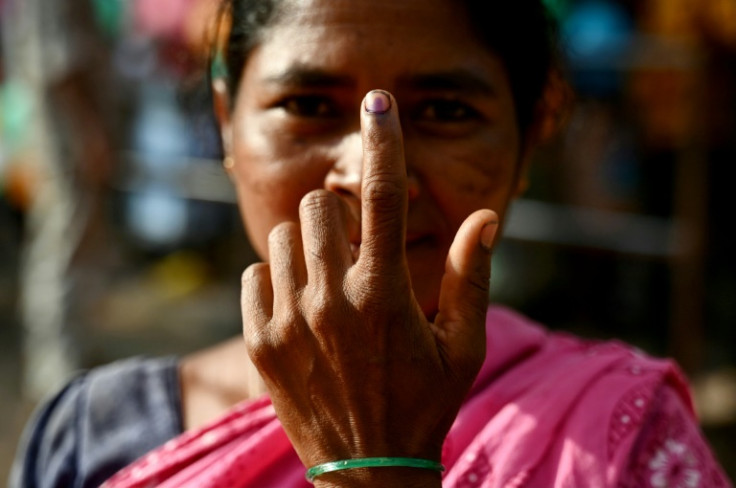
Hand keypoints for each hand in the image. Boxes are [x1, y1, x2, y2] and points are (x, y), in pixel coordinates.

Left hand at [241, 90, 497, 486]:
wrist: (368, 472)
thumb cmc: (426, 403)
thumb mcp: (463, 344)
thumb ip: (473, 275)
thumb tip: (486, 215)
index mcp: (387, 294)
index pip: (387, 198)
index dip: (385, 142)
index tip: (378, 102)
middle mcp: (333, 300)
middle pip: (320, 204)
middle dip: (340, 215)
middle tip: (358, 252)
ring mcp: (290, 321)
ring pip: (285, 234)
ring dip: (309, 245)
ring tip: (330, 285)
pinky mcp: (261, 342)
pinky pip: (256, 273)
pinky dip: (277, 278)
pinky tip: (301, 308)